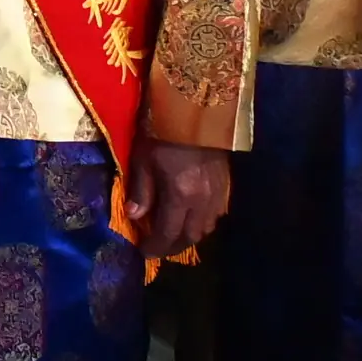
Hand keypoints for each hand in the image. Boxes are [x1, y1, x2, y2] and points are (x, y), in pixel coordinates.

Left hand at [126, 140, 231, 258]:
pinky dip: (204, 221)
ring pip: (207, 227)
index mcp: (180, 195)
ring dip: (190, 235)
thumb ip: (141, 190)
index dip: (156, 247)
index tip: (145, 252)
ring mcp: (218, 193)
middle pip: (190, 236)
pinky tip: (193, 215)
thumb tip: (135, 216)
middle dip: (173, 246)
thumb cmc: (163, 130)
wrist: (197, 108)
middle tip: (158, 247)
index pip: (168, 233)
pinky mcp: (226, 184)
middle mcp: (202, 201)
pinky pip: (217, 213)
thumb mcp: (143, 159)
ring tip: (174, 234)